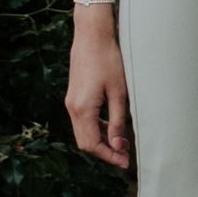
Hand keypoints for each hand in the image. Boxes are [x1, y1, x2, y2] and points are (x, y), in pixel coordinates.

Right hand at [64, 12, 131, 169]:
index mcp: (82, 109)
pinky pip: (82, 121)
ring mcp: (71, 102)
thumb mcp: (119, 92)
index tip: (126, 161)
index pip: (93, 145)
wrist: (91, 34)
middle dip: (104, 152)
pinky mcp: (74, 96)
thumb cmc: (109, 60)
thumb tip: (119, 146)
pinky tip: (111, 126)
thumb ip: (117, 121)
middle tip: (125, 155)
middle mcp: (72, 108)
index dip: (109, 156)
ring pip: (83, 132)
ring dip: (100, 140)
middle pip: (85, 142)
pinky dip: (96, 128)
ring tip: (121, 142)